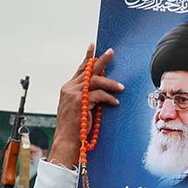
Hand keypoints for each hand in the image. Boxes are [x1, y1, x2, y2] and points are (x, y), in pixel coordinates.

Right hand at [52, 45, 120, 167]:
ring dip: (110, 83)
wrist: (66, 140)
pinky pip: (99, 95)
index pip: (80, 70)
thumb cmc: (74, 127)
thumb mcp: (77, 108)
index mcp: (67, 89)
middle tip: (111, 52)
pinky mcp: (81, 101)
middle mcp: (69, 89)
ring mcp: (74, 94)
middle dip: (101, 60)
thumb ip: (85, 96)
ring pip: (96, 81)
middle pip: (88, 70)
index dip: (87, 58)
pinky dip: (108, 98)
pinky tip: (115, 102)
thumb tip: (99, 88)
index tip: (93, 47)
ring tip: (121, 87)